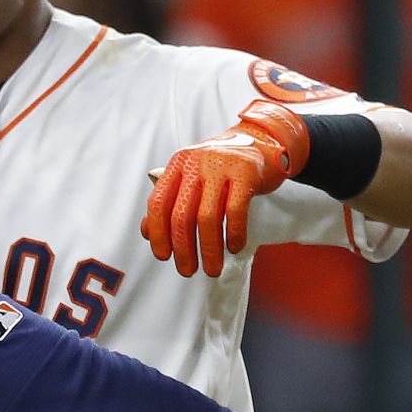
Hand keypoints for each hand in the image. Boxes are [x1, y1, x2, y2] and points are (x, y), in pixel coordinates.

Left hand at [142, 100, 308, 277]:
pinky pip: (235, 210)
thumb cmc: (223, 167)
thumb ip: (170, 201)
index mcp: (177, 165)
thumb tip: (147, 232)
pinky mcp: (247, 171)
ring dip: (209, 249)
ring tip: (212, 268)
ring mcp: (221, 165)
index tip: (164, 256)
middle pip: (181, 214)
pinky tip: (234, 247)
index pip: (158, 203)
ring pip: (207, 217)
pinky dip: (234, 234)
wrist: (264, 141)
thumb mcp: (192, 177)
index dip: (158, 233)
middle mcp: (195, 163)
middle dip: (183, 249)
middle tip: (188, 270)